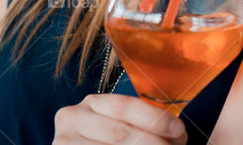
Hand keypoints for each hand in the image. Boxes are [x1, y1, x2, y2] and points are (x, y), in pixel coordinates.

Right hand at [52, 94, 186, 144]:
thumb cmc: (110, 143)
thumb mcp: (125, 128)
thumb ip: (146, 127)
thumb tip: (178, 135)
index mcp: (92, 103)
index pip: (124, 106)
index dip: (155, 118)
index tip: (180, 130)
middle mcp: (72, 118)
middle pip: (119, 133)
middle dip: (152, 142)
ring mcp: (62, 142)